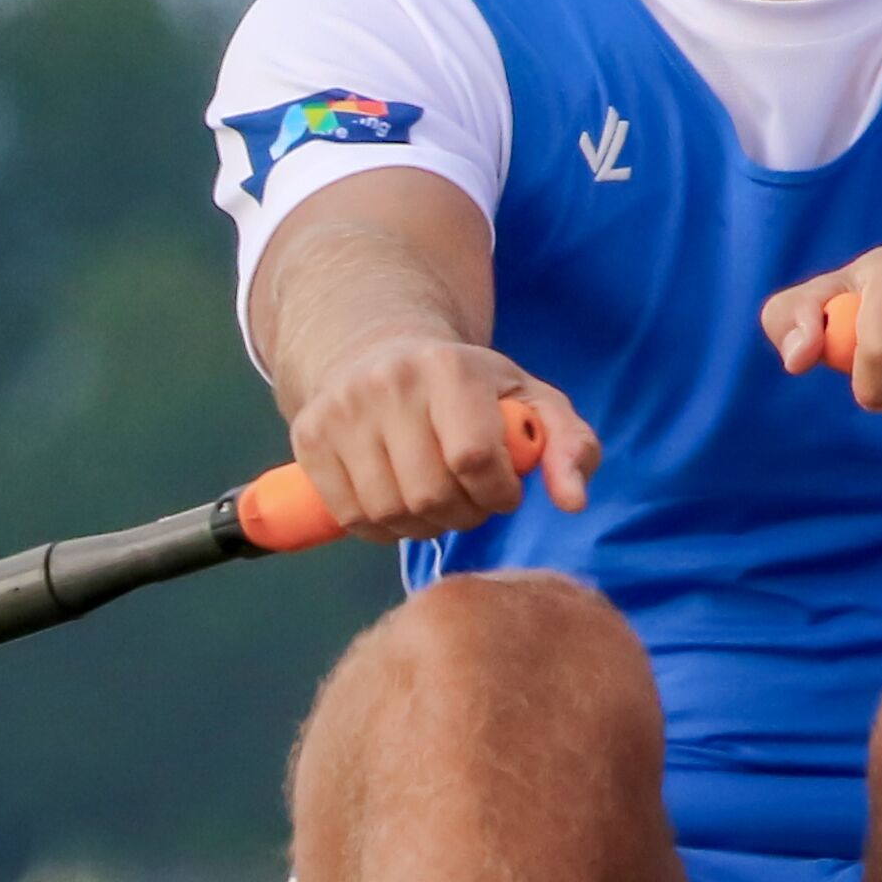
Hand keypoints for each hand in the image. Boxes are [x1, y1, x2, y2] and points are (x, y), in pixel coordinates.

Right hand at [288, 333, 601, 542]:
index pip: (474, 458)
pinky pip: (351, 517)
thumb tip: (573, 502)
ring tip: (437, 500)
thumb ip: (570, 446)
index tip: (504, 490)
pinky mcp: (308, 436)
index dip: (497, 492)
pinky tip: (399, 503)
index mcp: (448, 367)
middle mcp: (388, 382)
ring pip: (389, 511)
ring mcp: (342, 409)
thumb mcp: (531, 402)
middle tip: (470, 499)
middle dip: (463, 513)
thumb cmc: (471, 390)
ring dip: (422, 525)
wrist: (382, 353)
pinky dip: (382, 528)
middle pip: (431, 493)